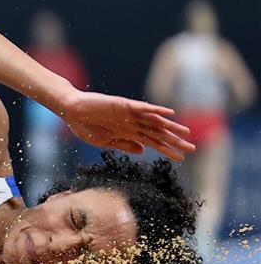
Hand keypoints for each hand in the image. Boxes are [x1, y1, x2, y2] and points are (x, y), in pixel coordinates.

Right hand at [58, 91, 194, 159]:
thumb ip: (123, 145)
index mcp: (127, 134)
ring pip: (154, 121)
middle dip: (174, 140)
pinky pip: (143, 108)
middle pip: (157, 133)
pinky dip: (155, 110)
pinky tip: (168, 113)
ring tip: (186, 132)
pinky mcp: (123, 105)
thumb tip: (143, 150)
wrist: (71, 111)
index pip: (152, 142)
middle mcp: (132, 123)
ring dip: (170, 126)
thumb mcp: (104, 142)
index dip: (167, 150)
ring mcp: (129, 114)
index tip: (181, 158)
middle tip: (192, 148)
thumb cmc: (83, 126)